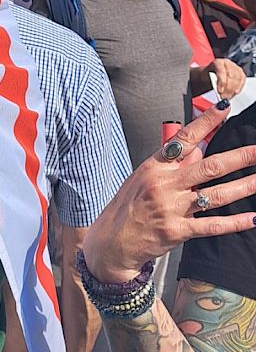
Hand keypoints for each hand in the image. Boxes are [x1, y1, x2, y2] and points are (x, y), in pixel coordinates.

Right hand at [81, 103, 255, 283]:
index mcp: (155, 167)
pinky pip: (212, 226)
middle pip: (209, 167)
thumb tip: (200, 149)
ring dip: (244, 187)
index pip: (184, 139)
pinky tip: (254, 218)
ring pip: (216, 195)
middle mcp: (164, 185)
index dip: (205, 123)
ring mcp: (171, 208)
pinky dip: (234, 222)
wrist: (111, 242)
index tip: (225, 108)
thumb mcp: (144, 178)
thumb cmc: (128, 208)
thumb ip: (173, 165)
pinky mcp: (176, 231)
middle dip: (240, 157)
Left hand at [208, 58, 246, 99]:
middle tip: (224, 96)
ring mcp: (235, 67)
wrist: (210, 74)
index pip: (221, 71)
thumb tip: (218, 91)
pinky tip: (235, 92)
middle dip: (228, 88)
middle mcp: (227, 63)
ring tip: (228, 96)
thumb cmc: (207, 75)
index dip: (222, 82)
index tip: (220, 91)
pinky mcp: (240, 73)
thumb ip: (209, 82)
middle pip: (231, 75)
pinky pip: (242, 80)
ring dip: (233, 89)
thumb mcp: (204, 78)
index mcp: (218, 62)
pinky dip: (239, 87)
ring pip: (238, 78)